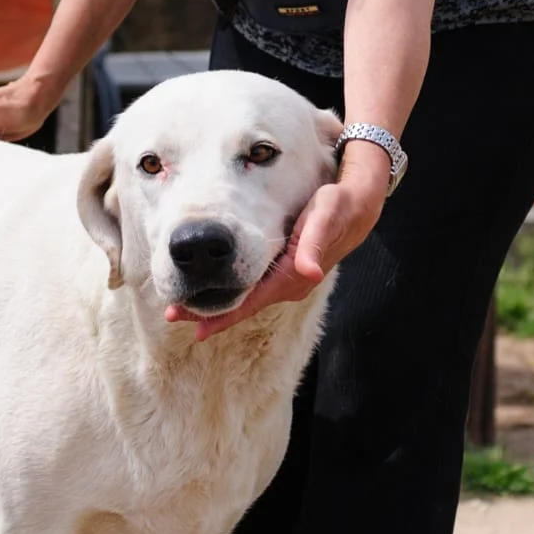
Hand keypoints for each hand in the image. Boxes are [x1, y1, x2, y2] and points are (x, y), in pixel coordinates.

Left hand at [166, 141, 390, 340]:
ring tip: (183, 305)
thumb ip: (314, 242)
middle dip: (209, 313)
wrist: (360, 205)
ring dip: (216, 303)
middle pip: (243, 306)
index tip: (195, 328)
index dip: (222, 316)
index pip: (251, 303)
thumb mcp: (327, 216)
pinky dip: (230, 292)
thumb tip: (308, 271)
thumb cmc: (338, 205)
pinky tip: (212, 291)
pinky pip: (253, 289)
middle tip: (172, 314)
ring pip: (246, 299)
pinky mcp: (286, 274)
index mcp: (293, 277)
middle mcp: (290, 286)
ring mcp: (288, 282)